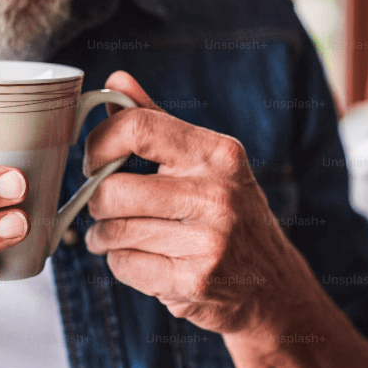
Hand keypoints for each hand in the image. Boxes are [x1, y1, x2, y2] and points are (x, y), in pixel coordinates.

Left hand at [83, 71, 319, 334]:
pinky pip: (124, 266)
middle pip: (113, 190)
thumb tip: (115, 81)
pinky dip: (123, 265)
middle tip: (106, 208)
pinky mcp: (195, 281)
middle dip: (97, 203)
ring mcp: (209, 241)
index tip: (94, 161)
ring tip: (122, 236)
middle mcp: (218, 194)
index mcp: (217, 153)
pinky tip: (146, 261)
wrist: (273, 286)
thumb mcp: (205, 161)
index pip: (137, 128)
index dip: (99, 144)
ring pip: (113, 231)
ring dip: (105, 238)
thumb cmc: (228, 214)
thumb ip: (157, 121)